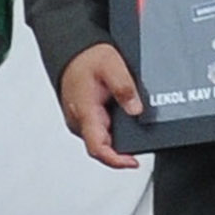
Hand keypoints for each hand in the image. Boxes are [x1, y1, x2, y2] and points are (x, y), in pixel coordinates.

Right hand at [55, 41, 145, 171]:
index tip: (133, 162)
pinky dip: (113, 129)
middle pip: (102, 146)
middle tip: (141, 138)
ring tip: (133, 124)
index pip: (97, 148)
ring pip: (101, 139)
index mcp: (85, 111)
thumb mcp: (112, 65)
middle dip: (123, 148)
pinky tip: (123, 118)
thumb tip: (136, 110)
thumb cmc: (86, 58)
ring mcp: (80, 120)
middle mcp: (79, 120)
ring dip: (118, 138)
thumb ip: (124, 88)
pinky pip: (100, 130)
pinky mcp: (84, 117)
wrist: (72, 51)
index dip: (116, 160)